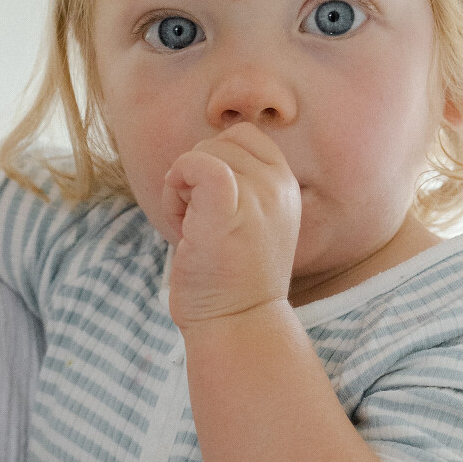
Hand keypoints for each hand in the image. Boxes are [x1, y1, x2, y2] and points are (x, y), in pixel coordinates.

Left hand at [163, 123, 300, 327]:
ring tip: (192, 229)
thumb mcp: (250, 225)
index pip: (245, 136)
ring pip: (203, 152)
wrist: (238, 325)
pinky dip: (176, 184)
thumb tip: (199, 163)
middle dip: (196, 175)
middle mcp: (278, 186)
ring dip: (182, 187)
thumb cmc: (232, 283)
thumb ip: (240, 190)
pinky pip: (194, 163)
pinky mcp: (227, 208)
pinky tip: (180, 221)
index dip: (216, 160)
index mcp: (287, 187)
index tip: (210, 204)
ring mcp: (257, 195)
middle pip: (220, 141)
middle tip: (198, 222)